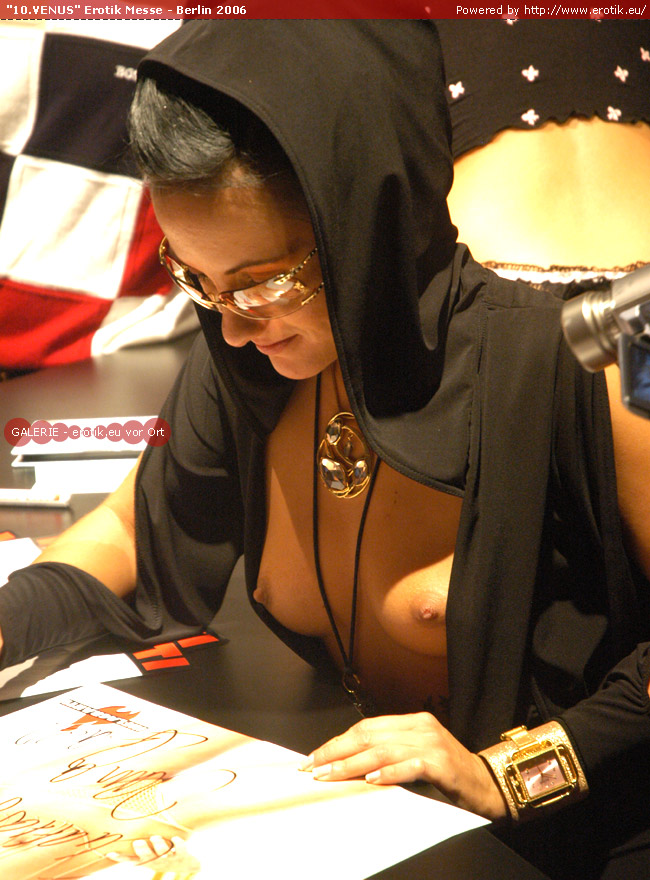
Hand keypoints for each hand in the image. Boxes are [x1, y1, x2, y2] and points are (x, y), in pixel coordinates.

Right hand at [106, 835, 199, 875]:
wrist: (189, 864)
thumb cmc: (166, 854)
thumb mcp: (152, 851)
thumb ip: (140, 844)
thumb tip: (124, 826)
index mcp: (147, 860)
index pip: (131, 859)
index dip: (121, 857)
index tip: (110, 853)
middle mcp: (156, 860)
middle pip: (147, 857)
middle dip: (142, 851)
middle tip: (137, 842)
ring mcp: (169, 859)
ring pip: (162, 853)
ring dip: (159, 845)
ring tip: (155, 837)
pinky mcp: (182, 855)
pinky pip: (180, 850)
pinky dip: (178, 844)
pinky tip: (176, 838)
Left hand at [301, 712, 506, 820]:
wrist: (489, 785)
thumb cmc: (449, 775)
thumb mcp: (416, 758)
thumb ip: (390, 755)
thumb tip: (348, 765)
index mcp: (413, 722)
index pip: (366, 727)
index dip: (338, 742)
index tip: (315, 757)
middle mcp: (421, 727)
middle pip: (369, 736)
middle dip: (337, 751)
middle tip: (313, 767)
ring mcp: (432, 743)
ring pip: (383, 750)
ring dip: (352, 764)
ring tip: (331, 775)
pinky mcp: (443, 763)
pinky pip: (410, 765)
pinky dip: (389, 773)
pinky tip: (371, 780)